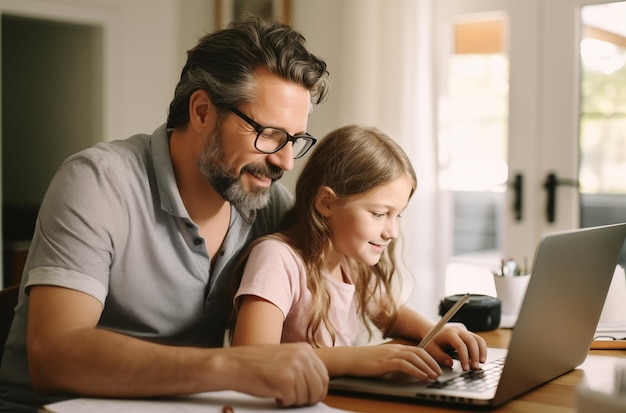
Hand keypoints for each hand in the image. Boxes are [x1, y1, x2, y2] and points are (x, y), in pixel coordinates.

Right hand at [225, 343, 328, 406]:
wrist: (234, 364)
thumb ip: (303, 366)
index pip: (324, 376)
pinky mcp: (285, 381)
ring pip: (306, 397)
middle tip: (294, 398)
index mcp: (305, 349)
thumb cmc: (256, 363)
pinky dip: (283, 401)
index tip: (310, 396)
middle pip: (319, 388)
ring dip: (293, 400)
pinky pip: (292, 401)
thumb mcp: (286, 357)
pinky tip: (273, 393)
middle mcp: (302, 356)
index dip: (318, 390)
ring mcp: (295, 367)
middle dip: (308, 398)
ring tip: (279, 392)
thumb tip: (319, 383)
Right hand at [316, 344, 441, 379]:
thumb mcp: (382, 359)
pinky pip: (405, 365)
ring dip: (427, 367)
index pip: (417, 349)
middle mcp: (394, 348)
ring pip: (414, 357)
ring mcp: (390, 354)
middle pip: (419, 351)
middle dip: (432, 362)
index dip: (429, 357)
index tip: (436, 366)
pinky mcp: (385, 362)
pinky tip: (422, 376)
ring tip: (434, 376)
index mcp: (395, 347)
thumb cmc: (364, 361)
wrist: (349, 358)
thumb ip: (394, 361)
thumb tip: (406, 369)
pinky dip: (416, 370)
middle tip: (439, 373)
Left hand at [425, 323, 486, 370]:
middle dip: (476, 356)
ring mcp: (464, 330)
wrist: (431, 328)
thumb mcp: (431, 348)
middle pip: (472, 341)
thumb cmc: (431, 339)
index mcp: (449, 333)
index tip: (465, 368)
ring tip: (481, 364)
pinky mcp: (468, 332)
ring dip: (482, 352)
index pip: (460, 345)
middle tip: (475, 368)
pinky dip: (481, 349)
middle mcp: (458, 329)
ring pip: (478, 339)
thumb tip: (451, 364)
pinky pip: (478, 340)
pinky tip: (480, 359)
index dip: (464, 358)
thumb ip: (440, 356)